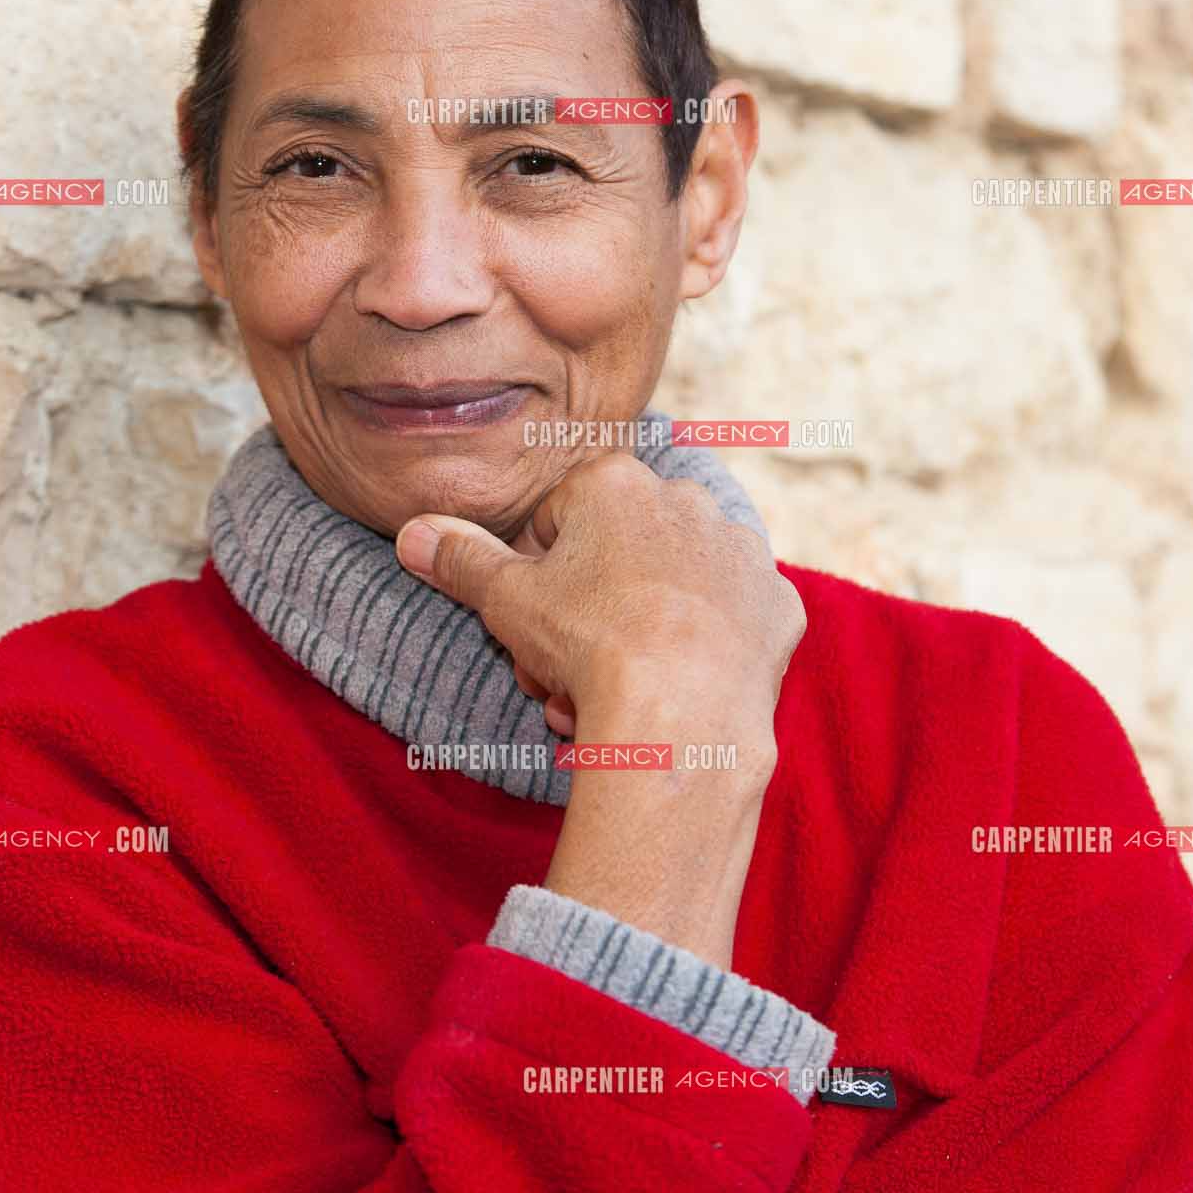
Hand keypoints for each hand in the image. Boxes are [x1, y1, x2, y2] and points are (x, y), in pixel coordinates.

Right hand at [394, 452, 806, 965]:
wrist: (682, 709)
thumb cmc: (588, 643)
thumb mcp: (505, 600)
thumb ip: (461, 559)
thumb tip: (413, 532)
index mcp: (616, 483)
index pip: (557, 522)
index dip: (536, 580)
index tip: (533, 627)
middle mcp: (687, 501)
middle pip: (617, 559)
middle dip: (585, 619)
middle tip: (563, 677)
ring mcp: (741, 552)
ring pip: (673, 592)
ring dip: (641, 635)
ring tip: (615, 698)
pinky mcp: (778, 606)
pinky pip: (732, 626)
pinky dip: (706, 653)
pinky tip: (681, 688)